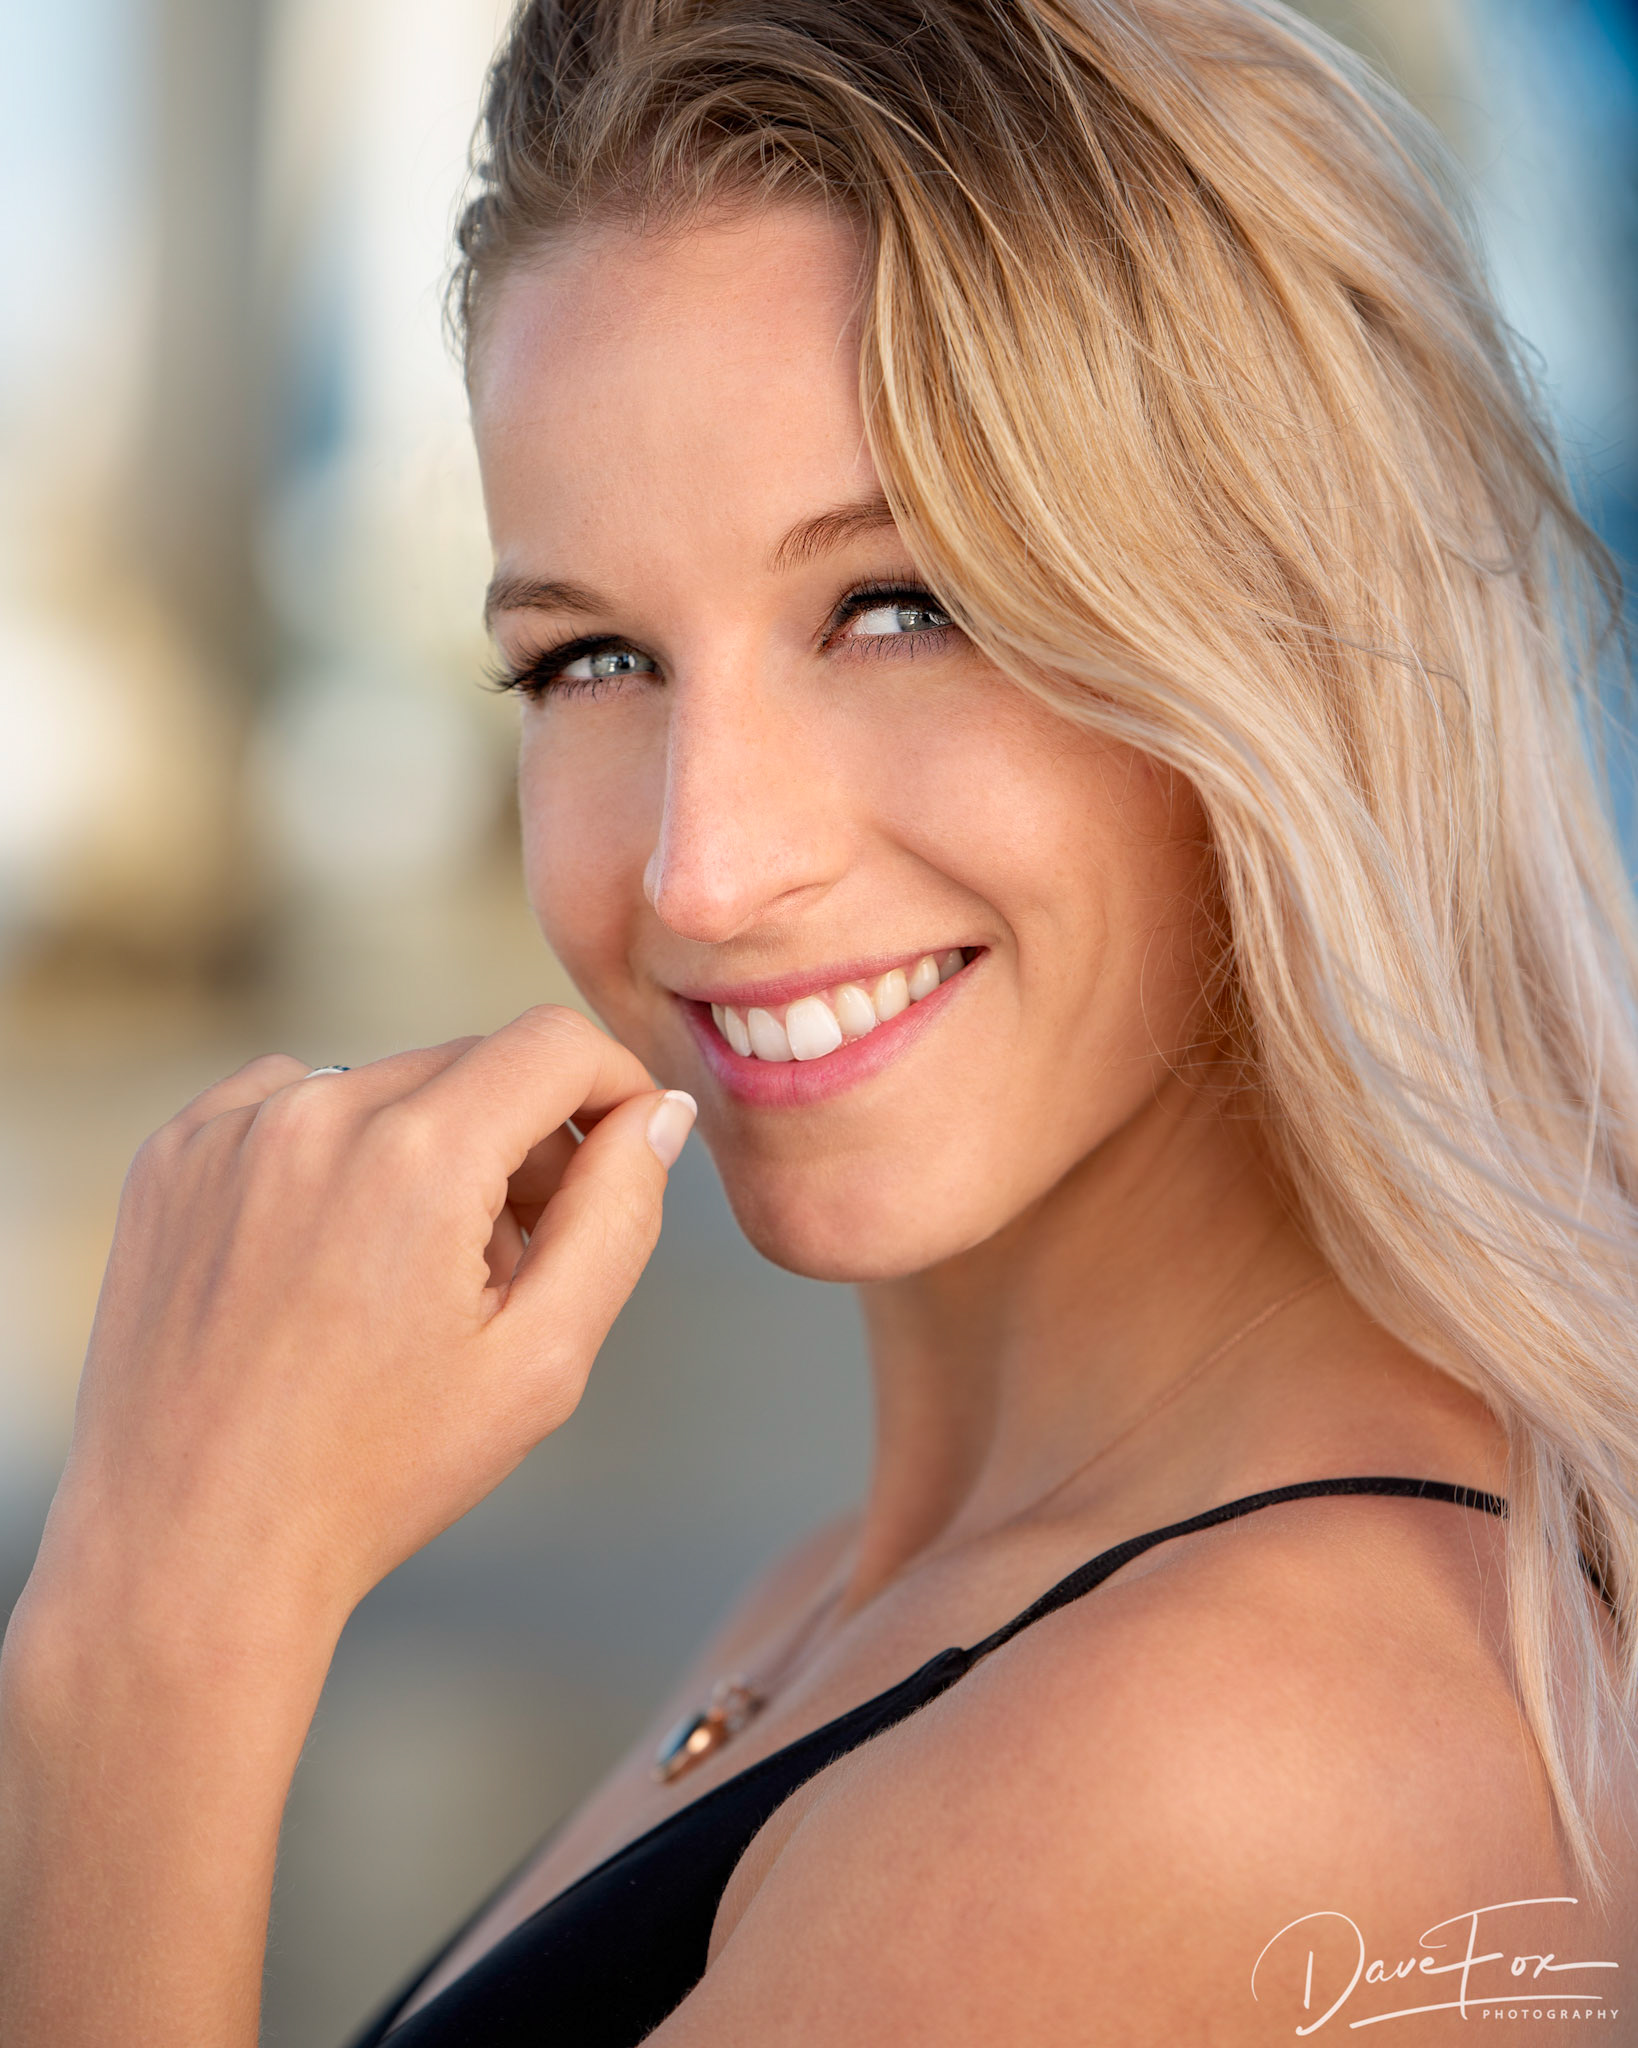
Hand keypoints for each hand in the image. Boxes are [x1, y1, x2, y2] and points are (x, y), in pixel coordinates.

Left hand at [36, 1005, 695, 1636]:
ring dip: (427, 1151)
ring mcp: (227, 1129)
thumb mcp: (542, 1360)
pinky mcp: (172, 1155)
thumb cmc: (376, 1472)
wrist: (192, 1547)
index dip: (614, 1085)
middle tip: (510, 1263)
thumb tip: (658, 1114)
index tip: (622, 1151)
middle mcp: (314, 1114)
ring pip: (386, 1084)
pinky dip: (336, 1158)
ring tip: (406, 1281)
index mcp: (416, 1158)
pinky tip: (326, 1262)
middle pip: (472, 1064)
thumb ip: (619, 1216)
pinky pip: (294, 1106)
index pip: (555, 1043)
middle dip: (521, 1140)